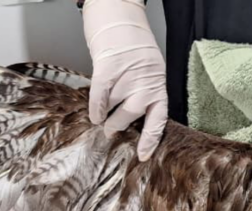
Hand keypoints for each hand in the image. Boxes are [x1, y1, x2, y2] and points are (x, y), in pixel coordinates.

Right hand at [82, 0, 167, 160]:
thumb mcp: (147, 70)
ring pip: (113, 105)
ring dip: (104, 115)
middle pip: (131, 114)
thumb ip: (142, 92)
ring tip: (100, 118)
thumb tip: (128, 120)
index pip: (158, 119)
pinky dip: (95, 107)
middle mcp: (146, 81)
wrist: (119, 13)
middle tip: (110, 132)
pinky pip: (100, 95)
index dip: (150, 140)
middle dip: (118, 126)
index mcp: (159, 84)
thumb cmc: (132, 44)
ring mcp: (127, 74)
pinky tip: (93, 114)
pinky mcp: (109, 66)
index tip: (142, 156)